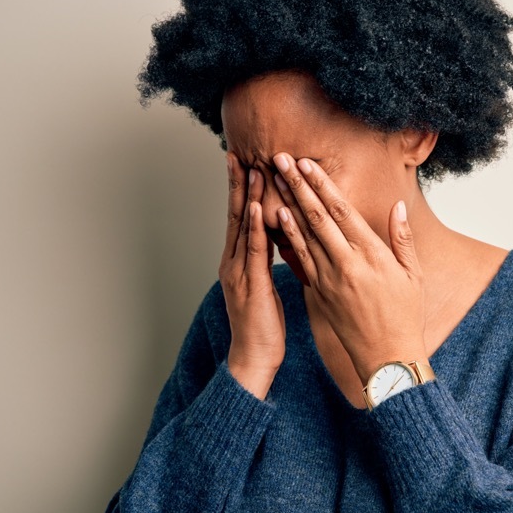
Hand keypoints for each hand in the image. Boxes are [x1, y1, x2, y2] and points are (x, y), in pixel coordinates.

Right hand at [220, 154, 284, 398]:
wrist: (254, 358)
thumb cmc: (264, 327)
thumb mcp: (266, 288)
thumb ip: (267, 262)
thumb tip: (278, 242)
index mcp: (239, 262)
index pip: (239, 218)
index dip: (240, 190)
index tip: (243, 163)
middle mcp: (233, 263)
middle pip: (234, 215)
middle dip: (235, 183)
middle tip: (236, 153)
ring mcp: (238, 272)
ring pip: (241, 227)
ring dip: (245, 196)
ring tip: (249, 168)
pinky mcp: (250, 284)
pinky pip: (253, 250)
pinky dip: (252, 225)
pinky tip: (253, 206)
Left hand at [270, 152, 426, 382]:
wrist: (386, 356)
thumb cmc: (405, 315)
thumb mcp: (413, 274)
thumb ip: (402, 238)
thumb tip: (397, 207)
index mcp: (372, 255)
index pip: (341, 211)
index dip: (321, 185)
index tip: (306, 164)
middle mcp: (347, 264)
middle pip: (316, 216)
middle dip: (296, 185)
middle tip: (279, 160)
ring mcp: (329, 279)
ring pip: (303, 234)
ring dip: (286, 204)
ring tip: (271, 181)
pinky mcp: (319, 292)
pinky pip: (299, 258)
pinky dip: (287, 236)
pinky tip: (276, 218)